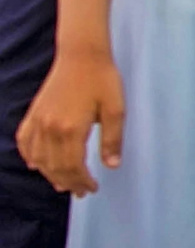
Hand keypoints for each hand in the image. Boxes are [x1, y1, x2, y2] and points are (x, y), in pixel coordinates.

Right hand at [19, 49, 123, 196]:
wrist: (82, 54)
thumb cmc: (102, 80)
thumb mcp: (116, 110)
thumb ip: (113, 140)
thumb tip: (112, 166)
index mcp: (71, 129)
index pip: (73, 166)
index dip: (82, 181)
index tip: (92, 189)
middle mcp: (50, 128)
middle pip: (55, 166)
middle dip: (68, 182)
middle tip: (80, 192)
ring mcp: (38, 120)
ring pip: (38, 158)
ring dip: (49, 174)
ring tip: (63, 184)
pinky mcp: (33, 113)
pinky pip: (24, 140)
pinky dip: (28, 155)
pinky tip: (35, 164)